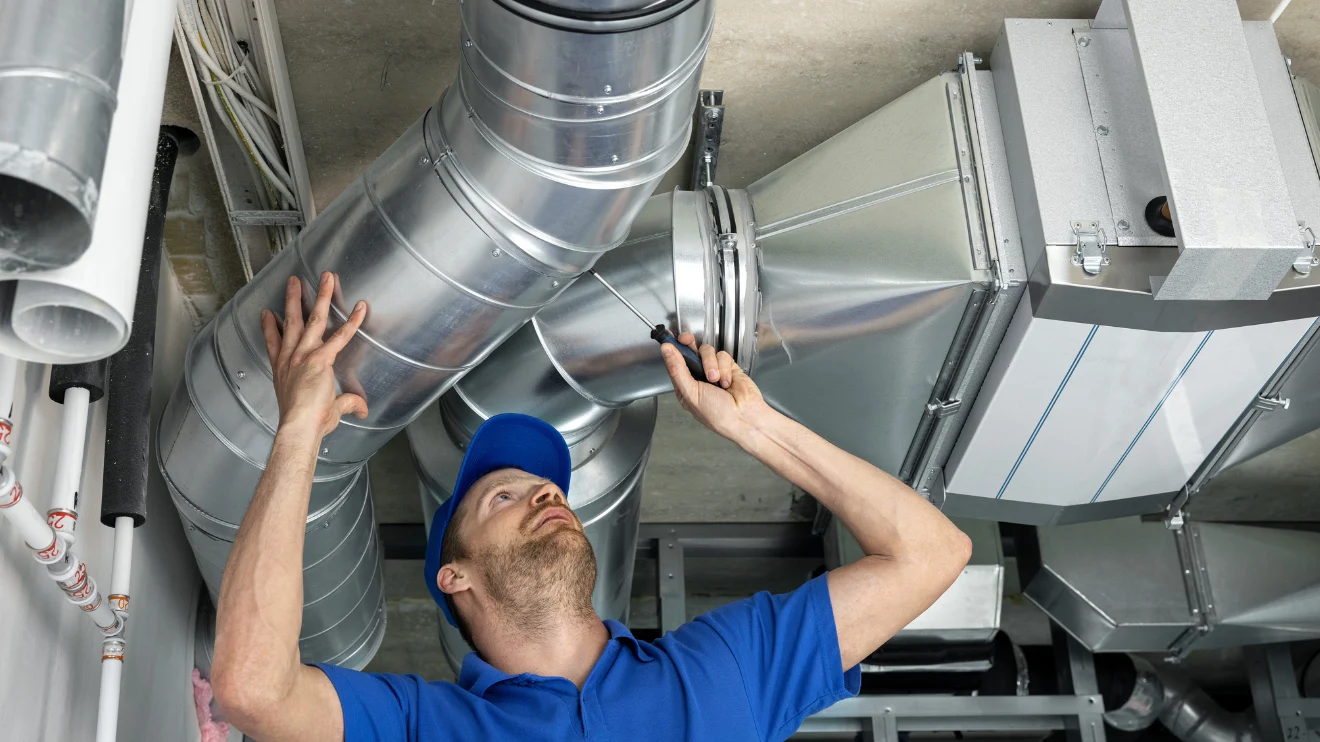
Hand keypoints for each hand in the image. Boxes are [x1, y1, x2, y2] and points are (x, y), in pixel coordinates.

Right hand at [261, 272, 368, 439]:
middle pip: (291, 322)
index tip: (267, 313)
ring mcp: (303, 355)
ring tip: (325, 278)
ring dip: (320, 296)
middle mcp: (290, 359)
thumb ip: (346, 405)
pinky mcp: (320, 358)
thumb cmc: (306, 423)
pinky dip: (353, 321)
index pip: (273, 344)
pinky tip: (361, 307)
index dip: (269, 327)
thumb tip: (362, 409)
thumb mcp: (327, 412)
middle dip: (293, 299)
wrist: (299, 427)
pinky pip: (341, 335)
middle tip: (293, 282)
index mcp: (283, 370)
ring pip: (313, 319)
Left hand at [660, 332, 767, 441]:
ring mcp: (713, 370)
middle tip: (686, 340)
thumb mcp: (691, 393)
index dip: (671, 348)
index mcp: (684, 385)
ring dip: (711, 364)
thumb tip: (666, 350)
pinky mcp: (728, 367)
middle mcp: (698, 376)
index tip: (668, 337)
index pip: (674, 362)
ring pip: (706, 351)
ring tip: (715, 379)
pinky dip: (725, 368)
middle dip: (688, 344)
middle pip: (689, 350)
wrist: (744, 417)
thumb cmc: (717, 414)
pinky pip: (723, 356)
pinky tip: (728, 382)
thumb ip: (677, 370)